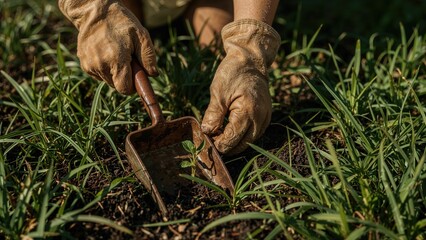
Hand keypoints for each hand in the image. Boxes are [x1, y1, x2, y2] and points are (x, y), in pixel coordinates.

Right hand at [59, 0, 157, 94]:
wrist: (96, 12)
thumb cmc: (122, 23)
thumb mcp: (141, 35)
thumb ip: (148, 57)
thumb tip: (153, 74)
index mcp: (116, 59)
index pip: (124, 89)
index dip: (132, 86)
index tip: (136, 78)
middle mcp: (100, 65)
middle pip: (116, 86)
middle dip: (124, 78)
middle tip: (127, 61)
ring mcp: (90, 65)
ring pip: (107, 81)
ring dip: (114, 73)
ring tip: (116, 54)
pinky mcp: (84, 64)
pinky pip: (99, 75)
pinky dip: (105, 69)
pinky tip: (106, 54)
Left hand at [201, 19, 279, 154]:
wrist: (250, 60)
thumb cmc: (233, 73)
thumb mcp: (218, 93)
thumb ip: (213, 115)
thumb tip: (206, 132)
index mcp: (248, 111)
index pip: (232, 138)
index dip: (219, 144)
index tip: (208, 142)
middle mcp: (260, 117)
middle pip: (242, 144)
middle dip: (227, 146)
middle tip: (212, 142)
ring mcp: (266, 118)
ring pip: (250, 141)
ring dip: (235, 142)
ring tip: (220, 137)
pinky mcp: (266, 116)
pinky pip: (254, 133)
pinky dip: (243, 136)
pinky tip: (231, 131)